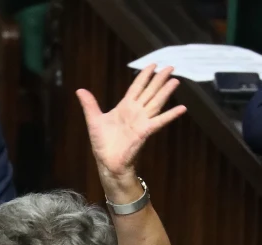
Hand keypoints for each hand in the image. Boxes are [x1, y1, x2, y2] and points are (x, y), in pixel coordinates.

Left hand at [77, 65, 185, 199]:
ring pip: (156, 102)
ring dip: (166, 92)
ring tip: (175, 81)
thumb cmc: (102, 144)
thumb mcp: (94, 120)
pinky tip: (182, 108)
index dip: (145, 75)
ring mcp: (142, 120)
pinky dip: (171, 115)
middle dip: (159, 79)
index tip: (153, 65)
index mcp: (125, 106)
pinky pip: (160, 121)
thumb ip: (89, 104)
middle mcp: (136, 111)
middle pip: (150, 91)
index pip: (137, 86)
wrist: (107, 162)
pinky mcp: (145, 131)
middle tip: (171, 67)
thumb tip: (79, 90)